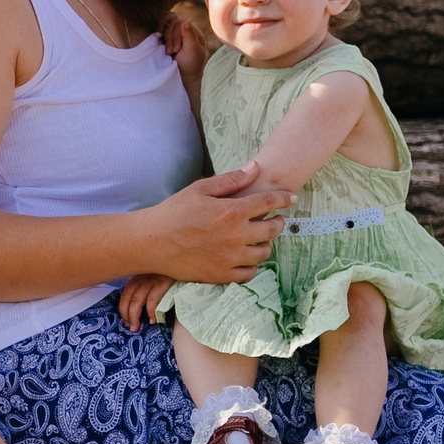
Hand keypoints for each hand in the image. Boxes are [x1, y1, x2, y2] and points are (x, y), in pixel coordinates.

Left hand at [118, 273, 174, 329]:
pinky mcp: (161, 284)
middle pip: (127, 300)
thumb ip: (142, 290)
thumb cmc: (165, 275)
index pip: (124, 296)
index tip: (126, 322)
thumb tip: (136, 310)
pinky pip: (151, 301)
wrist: (180, 265)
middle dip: (127, 316)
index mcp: (136, 279)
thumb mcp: (150, 279)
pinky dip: (150, 312)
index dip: (123, 310)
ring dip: (134, 317)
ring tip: (137, 327)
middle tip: (131, 328)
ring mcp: (150, 282)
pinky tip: (153, 320)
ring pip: (136, 301)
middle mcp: (140, 280)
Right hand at [145, 166, 293, 284]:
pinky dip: (252, 265)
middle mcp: (236, 236)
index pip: (268, 203)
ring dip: (266, 244)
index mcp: (231, 212)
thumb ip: (231, 180)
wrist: (151, 243)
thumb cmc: (173, 211)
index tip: (292, 197)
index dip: (283, 198)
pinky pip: (249, 273)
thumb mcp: (200, 189)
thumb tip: (255, 168)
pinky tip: (246, 257)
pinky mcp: (221, 275)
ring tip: (260, 239)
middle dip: (279, 222)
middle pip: (272, 230)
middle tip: (277, 219)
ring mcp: (230, 258)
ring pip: (263, 253)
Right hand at [160, 11, 211, 84]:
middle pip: (173, 22)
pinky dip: (159, 36)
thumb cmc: (190, 65)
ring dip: (166, 38)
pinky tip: (162, 47)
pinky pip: (160, 29)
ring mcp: (175, 33)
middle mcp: (185, 30)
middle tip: (172, 52)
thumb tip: (187, 20)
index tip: (176, 50)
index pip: (182, 22)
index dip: (177, 34)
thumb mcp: (192, 51)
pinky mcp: (166, 38)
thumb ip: (190, 36)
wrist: (182, 77)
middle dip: (171, 38)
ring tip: (168, 52)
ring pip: (166, 24)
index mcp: (194, 32)